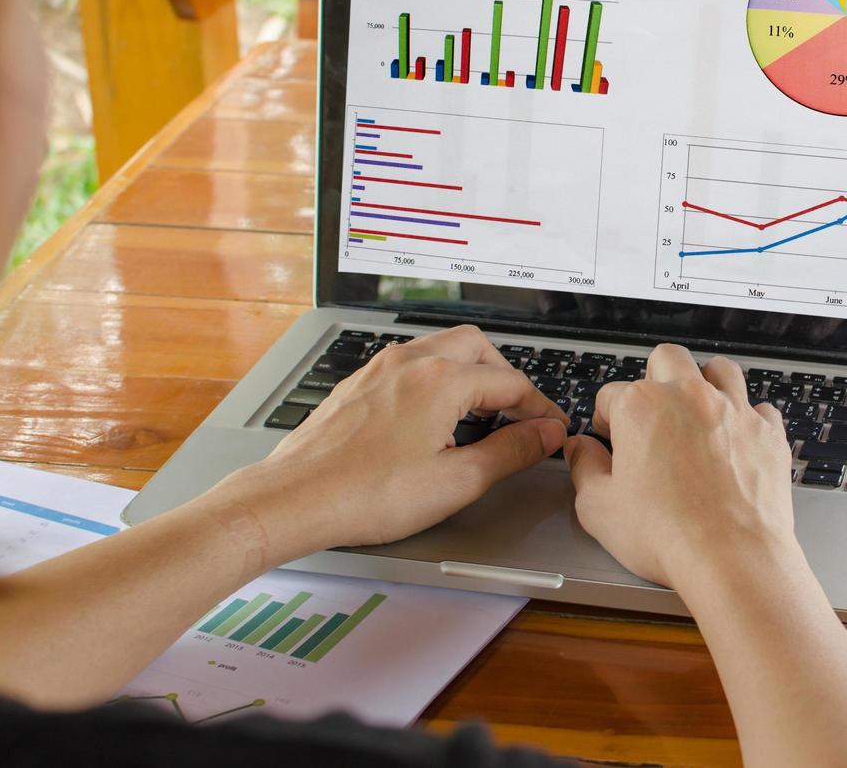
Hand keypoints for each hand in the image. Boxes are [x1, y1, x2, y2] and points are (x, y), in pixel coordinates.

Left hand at [239, 325, 567, 549]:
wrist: (295, 499)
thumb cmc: (367, 494)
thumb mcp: (457, 481)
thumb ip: (511, 451)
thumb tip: (546, 433)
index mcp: (441, 380)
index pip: (511, 383)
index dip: (539, 409)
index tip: (551, 431)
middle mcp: (411, 362)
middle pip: (477, 348)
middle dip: (505, 377)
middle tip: (517, 413)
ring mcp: (379, 369)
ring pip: (440, 349)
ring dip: (469, 373)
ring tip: (478, 414)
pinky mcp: (358, 384)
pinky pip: (409, 364)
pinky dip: (435, 379)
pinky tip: (432, 417)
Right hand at [563, 344, 798, 589]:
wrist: (732, 558)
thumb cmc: (668, 534)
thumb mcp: (598, 508)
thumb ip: (584, 468)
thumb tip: (580, 450)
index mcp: (642, 407)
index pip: (611, 393)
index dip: (605, 417)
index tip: (609, 436)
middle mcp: (690, 397)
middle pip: (667, 359)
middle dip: (654, 377)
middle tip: (651, 412)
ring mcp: (734, 410)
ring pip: (720, 370)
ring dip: (705, 383)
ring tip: (697, 411)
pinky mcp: (767, 433)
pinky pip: (760, 408)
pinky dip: (747, 419)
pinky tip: (737, 439)